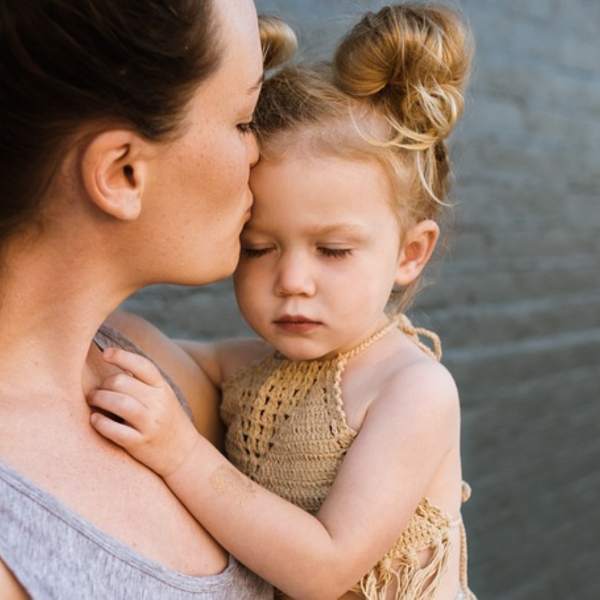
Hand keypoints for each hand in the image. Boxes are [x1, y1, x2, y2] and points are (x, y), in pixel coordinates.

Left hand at [87, 347, 199, 476]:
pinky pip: (115, 430)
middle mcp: (158, 403)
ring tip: (93, 401)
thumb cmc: (167, 421)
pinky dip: (100, 423)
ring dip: (99, 398)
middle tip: (96, 391)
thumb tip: (114, 366)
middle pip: (122, 382)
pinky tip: (94, 419)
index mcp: (162, 388)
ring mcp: (150, 424)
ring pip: (119, 402)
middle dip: (103, 384)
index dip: (122, 356)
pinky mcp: (140, 443)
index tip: (105, 354)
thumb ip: (143, 383)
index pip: (142, 365)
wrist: (184, 453)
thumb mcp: (163, 397)